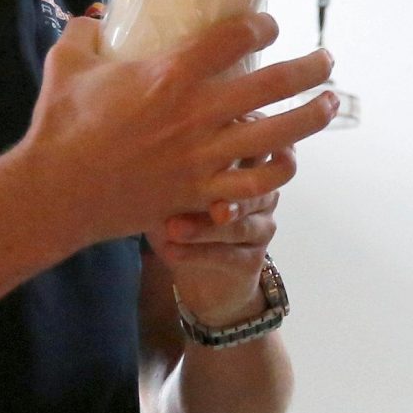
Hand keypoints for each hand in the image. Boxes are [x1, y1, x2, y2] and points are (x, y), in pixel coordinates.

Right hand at [10, 13, 334, 254]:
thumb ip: (86, 29)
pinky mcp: (200, 194)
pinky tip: (290, 158)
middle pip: (276, 84)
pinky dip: (279, 172)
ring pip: (279, 135)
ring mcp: (203, 158)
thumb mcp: (67, 61)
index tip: (270, 26)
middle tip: (326, 60)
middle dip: (311, 67)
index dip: (263, 26)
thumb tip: (98, 13)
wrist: (55, 192)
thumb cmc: (60, 125)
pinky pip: (256, 185)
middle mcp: (197, 114)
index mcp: (170, 74)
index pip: (237, 38)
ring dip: (313, 116)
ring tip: (329, 102)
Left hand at [150, 150, 280, 325]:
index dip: (243, 138)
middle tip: (194, 189)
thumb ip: (174, 172)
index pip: (255, 146)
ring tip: (172, 228)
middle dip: (224, 188)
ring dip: (202, 227)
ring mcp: (262, 228)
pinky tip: (170, 252)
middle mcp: (264, 194)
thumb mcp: (177, 191)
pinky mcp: (253, 261)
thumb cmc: (185, 218)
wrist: (203, 276)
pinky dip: (197, 254)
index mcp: (250, 167)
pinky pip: (228, 257)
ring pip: (238, 226)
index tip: (213, 136)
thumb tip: (149, 155)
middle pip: (252, 187)